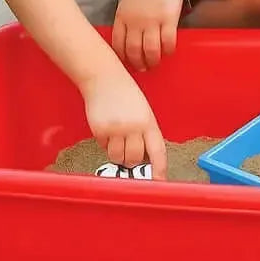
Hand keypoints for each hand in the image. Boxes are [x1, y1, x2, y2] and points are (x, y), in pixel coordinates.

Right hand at [82, 64, 166, 178]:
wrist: (104, 79)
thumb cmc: (125, 93)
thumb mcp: (143, 111)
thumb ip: (145, 132)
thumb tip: (143, 157)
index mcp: (149, 122)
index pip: (157, 151)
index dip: (159, 169)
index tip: (159, 182)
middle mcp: (134, 128)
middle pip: (135, 159)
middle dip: (132, 161)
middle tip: (129, 152)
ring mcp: (116, 130)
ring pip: (118, 157)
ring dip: (118, 154)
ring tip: (117, 139)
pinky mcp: (100, 131)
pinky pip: (104, 147)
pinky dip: (106, 143)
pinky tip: (107, 129)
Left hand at [112, 0, 185, 69]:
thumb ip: (128, 13)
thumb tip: (131, 29)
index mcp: (122, 15)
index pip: (118, 45)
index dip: (123, 57)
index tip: (128, 63)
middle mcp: (134, 21)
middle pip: (133, 52)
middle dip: (138, 64)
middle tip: (144, 69)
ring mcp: (151, 21)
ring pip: (150, 51)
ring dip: (153, 61)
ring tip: (156, 63)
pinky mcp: (168, 19)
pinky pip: (167, 42)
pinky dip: (168, 50)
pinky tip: (169, 51)